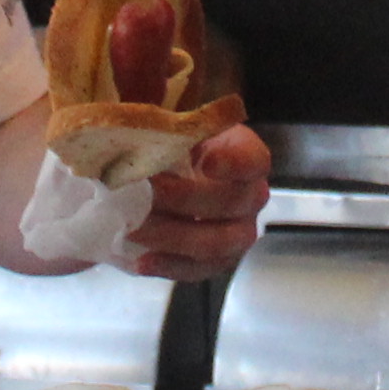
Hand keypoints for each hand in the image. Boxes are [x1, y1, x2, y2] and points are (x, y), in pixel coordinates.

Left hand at [120, 122, 268, 281]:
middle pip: (233, 202)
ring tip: (135, 227)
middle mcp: (248, 195)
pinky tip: (140, 260)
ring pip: (218, 243)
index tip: (206, 162)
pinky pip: (197, 270)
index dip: (235, 163)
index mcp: (242, 154)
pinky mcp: (214, 262)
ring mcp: (236, 233)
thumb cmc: (166, 148)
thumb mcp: (166, 127)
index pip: (253, 160)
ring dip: (173, 235)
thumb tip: (138, 119)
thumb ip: (161, 122)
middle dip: (186, 198)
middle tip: (148, 191)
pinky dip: (168, 265)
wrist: (154, 183)